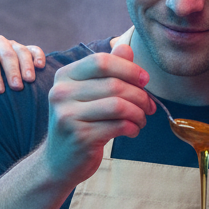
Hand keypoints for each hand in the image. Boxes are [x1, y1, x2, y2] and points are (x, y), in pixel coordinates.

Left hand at [0, 35, 45, 93]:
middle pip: (6, 53)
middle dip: (12, 71)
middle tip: (17, 88)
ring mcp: (12, 44)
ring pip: (21, 50)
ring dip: (27, 65)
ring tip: (29, 81)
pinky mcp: (25, 50)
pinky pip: (34, 49)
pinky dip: (38, 56)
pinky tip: (40, 66)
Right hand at [43, 46, 153, 185]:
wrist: (59, 162)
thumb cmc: (80, 124)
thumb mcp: (89, 94)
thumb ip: (108, 71)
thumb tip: (126, 47)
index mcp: (64, 77)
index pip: (101, 61)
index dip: (128, 68)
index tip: (145, 80)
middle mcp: (61, 93)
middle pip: (114, 84)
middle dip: (140, 95)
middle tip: (149, 106)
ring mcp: (68, 115)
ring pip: (119, 105)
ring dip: (139, 113)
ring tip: (141, 120)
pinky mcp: (80, 136)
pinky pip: (118, 126)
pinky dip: (133, 127)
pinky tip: (132, 131)